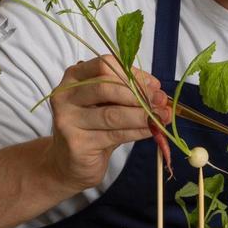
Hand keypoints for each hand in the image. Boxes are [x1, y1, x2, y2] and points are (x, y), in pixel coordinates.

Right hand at [43, 56, 171, 191]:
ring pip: (112, 114)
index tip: (154, 85)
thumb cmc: (92, 128)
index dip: (133, 74)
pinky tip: (151, 130)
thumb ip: (127, 94)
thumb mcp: (107, 104)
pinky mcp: (77, 143)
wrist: (70, 163)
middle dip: (139, 94)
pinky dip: (137, 131)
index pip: (104, 65)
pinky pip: (114, 134)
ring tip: (162, 116)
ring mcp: (68, 120)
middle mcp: (65, 96)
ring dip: (142, 115)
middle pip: (106, 87)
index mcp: (74, 77)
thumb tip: (157, 92)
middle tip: (161, 101)